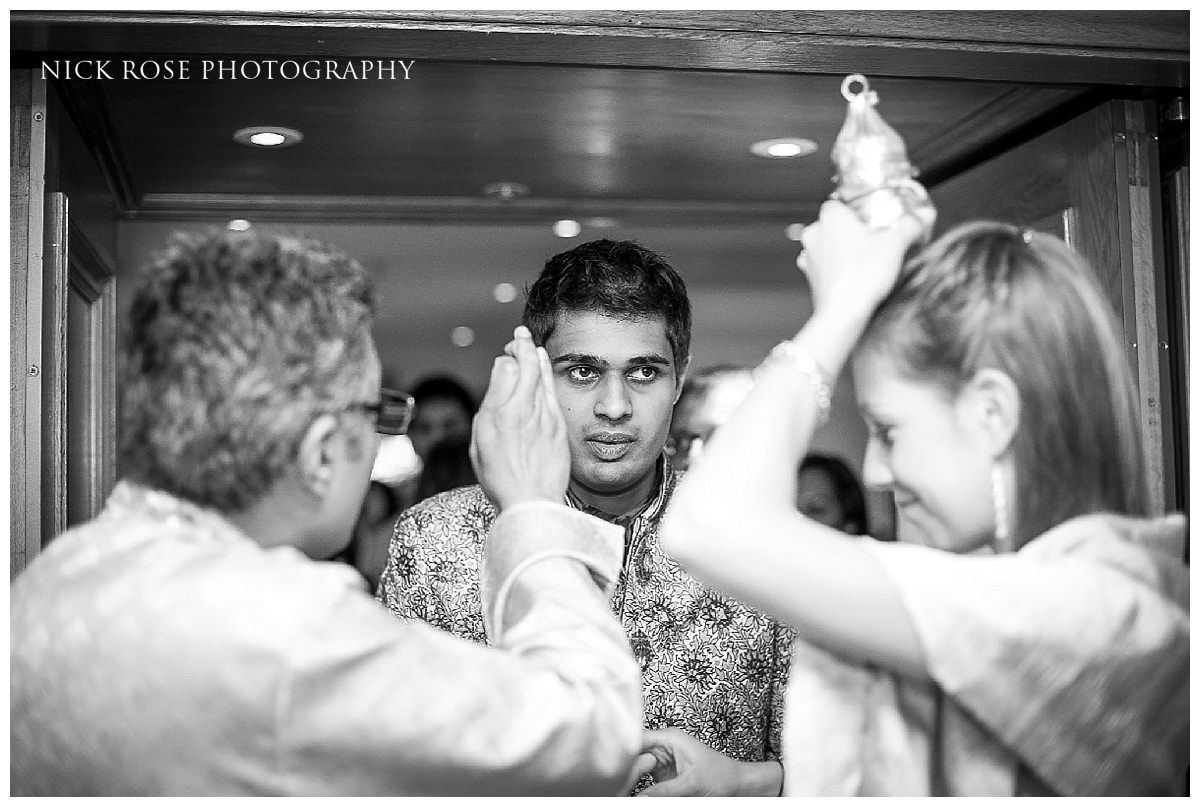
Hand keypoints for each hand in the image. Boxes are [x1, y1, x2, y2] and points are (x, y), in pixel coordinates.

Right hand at [470, 325, 568, 510]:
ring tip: (531, 344)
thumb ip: (487, 413)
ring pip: (541, 373)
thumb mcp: (479, 445)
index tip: (504, 360)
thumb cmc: (500, 479)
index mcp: (496, 414)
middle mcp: (521, 409)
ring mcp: (542, 415)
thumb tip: (497, 390)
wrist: (531, 501)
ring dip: (535, 355)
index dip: (504, 361)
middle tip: (519, 335)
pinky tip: (545, 366)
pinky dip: (547, 373)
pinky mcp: (557, 424)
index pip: (504, 369)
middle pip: (524, 363)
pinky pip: (552, 390)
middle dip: (521, 344)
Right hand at [631, 727, 781, 795]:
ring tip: (622, 790)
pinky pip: (645, 781)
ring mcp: (662, 762)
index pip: (636, 739)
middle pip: (632, 755)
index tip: (610, 768)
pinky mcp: (664, 776)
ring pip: (635, 769)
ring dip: (630, 780)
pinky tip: (634, 793)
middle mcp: (662, 747)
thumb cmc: (724, 777)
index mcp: (669, 738)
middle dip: (624, 770)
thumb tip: (639, 798)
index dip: (621, 752)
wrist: (740, 786)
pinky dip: (639, 787)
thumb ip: (663, 792)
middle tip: (616, 785)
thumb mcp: (691, 785)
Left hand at [799, 198, 924, 318]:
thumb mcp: (896, 244)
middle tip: (870, 239)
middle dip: (848, 231)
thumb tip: (922, 216)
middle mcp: (815, 235)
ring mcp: (808, 258)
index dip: (853, 209)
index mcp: (831, 217)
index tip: (868, 216)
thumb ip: (910, 226)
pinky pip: (823, 268)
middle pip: (831, 225)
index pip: (837, 202)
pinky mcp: (810, 279)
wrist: (844, 312)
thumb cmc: (863, 275)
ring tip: (864, 259)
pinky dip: (835, 270)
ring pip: (825, 247)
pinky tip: (852, 276)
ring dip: (840, 251)